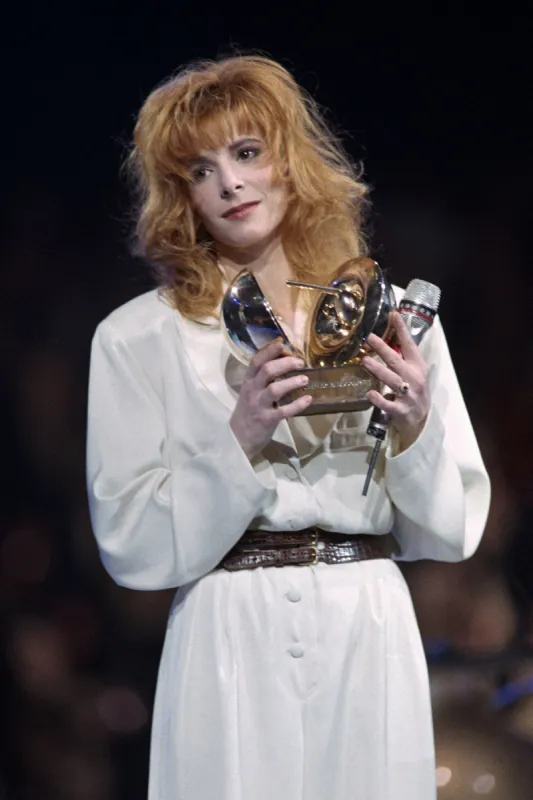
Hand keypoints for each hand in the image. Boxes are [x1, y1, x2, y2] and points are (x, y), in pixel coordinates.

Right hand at [230, 340, 311, 459]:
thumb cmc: (249, 410)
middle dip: (285, 363)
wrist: (239, 437)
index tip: (283, 344)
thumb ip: (263, 377)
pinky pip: (283, 411)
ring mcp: (259, 405)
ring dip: (292, 382)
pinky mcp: (267, 420)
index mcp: (248, 381)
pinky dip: (297, 404)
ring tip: (305, 379)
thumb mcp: (251, 390)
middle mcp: (252, 390)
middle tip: (300, 362)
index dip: (270, 350)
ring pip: (275, 389)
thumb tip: (285, 360)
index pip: (256, 361)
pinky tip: (308, 399)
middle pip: (267, 371)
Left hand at [362, 312, 429, 449]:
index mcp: (417, 366)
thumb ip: (402, 356)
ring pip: (392, 381)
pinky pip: (388, 404)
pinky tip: (370, 393)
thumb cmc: (414, 390)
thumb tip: (388, 335)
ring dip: (378, 370)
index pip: (409, 345)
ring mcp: (408, 395)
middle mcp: (414, 378)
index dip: (402, 330)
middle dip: (383, 349)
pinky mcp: (401, 410)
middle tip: (369, 338)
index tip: (393, 314)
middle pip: (397, 361)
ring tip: (365, 361)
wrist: (421, 419)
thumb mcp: (413, 371)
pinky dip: (379, 399)